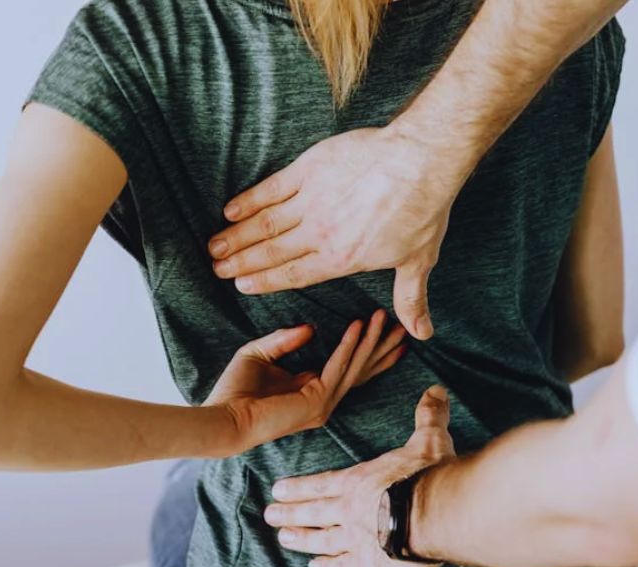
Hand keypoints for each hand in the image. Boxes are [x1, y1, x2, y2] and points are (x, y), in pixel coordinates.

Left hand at [207, 309, 405, 452]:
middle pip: (362, 370)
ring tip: (384, 317)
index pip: (349, 368)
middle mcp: (323, 400)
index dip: (367, 348)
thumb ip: (284, 340)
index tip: (383, 328)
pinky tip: (357, 326)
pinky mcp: (316, 401)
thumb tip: (311, 327)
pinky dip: (348, 345)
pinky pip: (337, 367)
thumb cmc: (234, 391)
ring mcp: (322, 404)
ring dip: (371, 341)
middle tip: (403, 325)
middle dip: (382, 347)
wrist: (223, 418)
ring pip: (355, 367)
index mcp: (311, 390)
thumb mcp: (259, 354)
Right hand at [208, 127, 465, 340]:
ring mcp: (311, 200)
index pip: (294, 275)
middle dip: (241, 262)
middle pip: (271, 252)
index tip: (241, 285)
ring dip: (236, 236)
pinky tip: (230, 209)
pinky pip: (271, 188)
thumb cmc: (422, 211)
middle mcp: (319, 234)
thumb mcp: (418, 261)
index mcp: (341, 259)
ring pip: (264, 223)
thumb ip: (410, 299)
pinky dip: (249, 200)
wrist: (419, 161)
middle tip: (217, 269)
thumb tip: (422, 333)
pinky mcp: (309, 170)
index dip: (265, 281)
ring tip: (215, 246)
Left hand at [265, 386, 455, 566]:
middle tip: (269, 515)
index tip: (277, 490)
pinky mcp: (367, 565)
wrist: (435, 514)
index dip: (299, 487)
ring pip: (320, 539)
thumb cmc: (430, 475)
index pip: (322, 484)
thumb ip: (428, 417)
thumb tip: (435, 390)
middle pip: (313, 512)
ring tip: (284, 539)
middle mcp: (349, 510)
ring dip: (301, 539)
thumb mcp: (429, 440)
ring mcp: (354, 539)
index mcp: (359, 481)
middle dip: (289, 513)